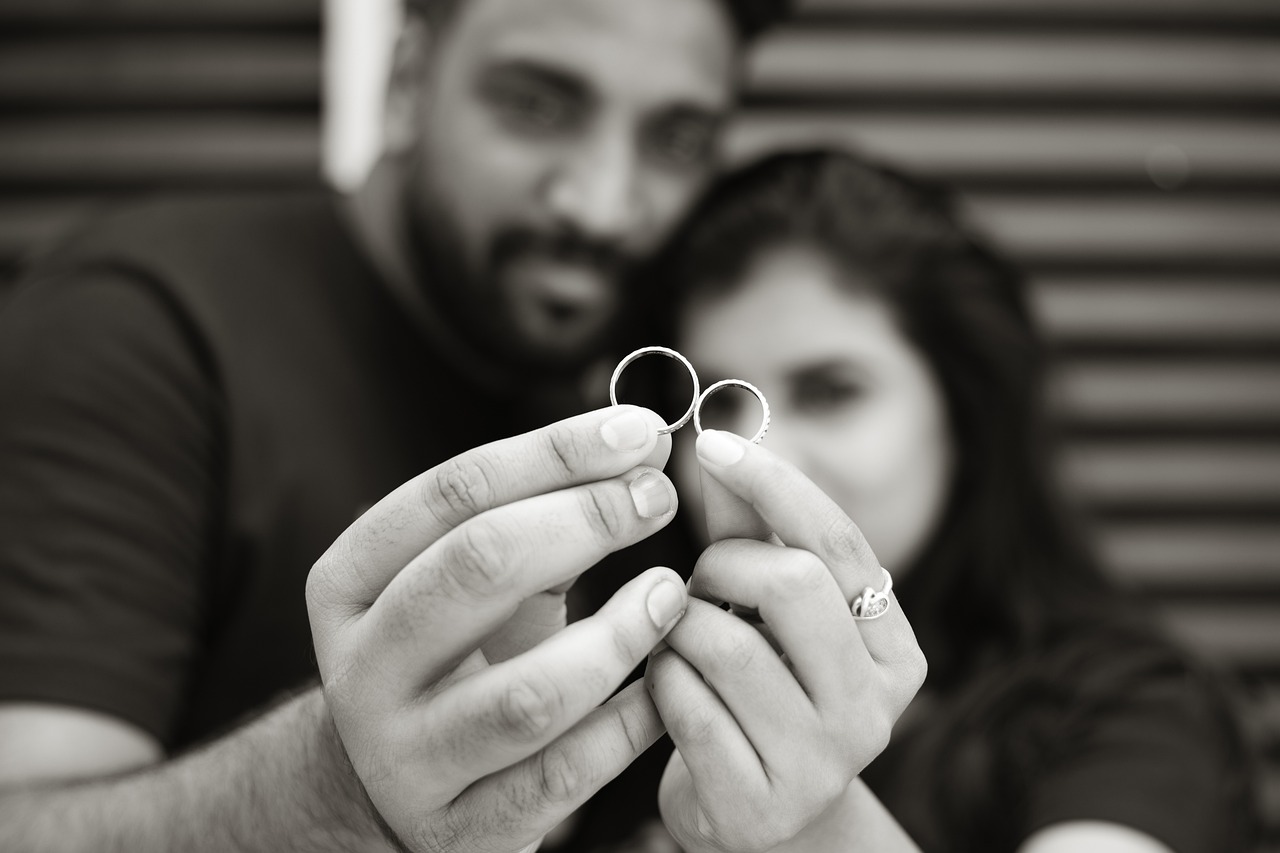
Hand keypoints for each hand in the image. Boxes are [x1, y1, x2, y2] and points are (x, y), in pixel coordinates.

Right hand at [306, 406, 688, 852]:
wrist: (399, 782)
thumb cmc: (455, 650)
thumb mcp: (464, 576)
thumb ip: (535, 514)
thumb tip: (637, 448)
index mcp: (348, 582)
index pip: (454, 491)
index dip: (557, 453)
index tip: (642, 432)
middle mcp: (362, 668)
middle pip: (479, 567)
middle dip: (587, 519)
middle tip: (659, 496)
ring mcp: (406, 757)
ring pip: (528, 692)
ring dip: (619, 634)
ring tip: (671, 593)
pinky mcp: (463, 829)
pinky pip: (566, 774)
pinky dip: (631, 723)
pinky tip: (668, 681)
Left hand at [647, 429, 926, 852]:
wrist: (752, 820)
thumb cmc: (757, 696)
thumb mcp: (765, 615)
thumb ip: (747, 533)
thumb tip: (715, 443)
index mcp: (893, 650)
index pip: (838, 540)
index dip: (772, 482)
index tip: (711, 443)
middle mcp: (876, 708)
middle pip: (792, 584)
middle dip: (721, 565)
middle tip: (695, 584)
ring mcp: (824, 764)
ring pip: (729, 645)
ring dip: (678, 627)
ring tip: (675, 640)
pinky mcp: (761, 805)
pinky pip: (687, 706)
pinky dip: (660, 679)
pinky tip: (664, 685)